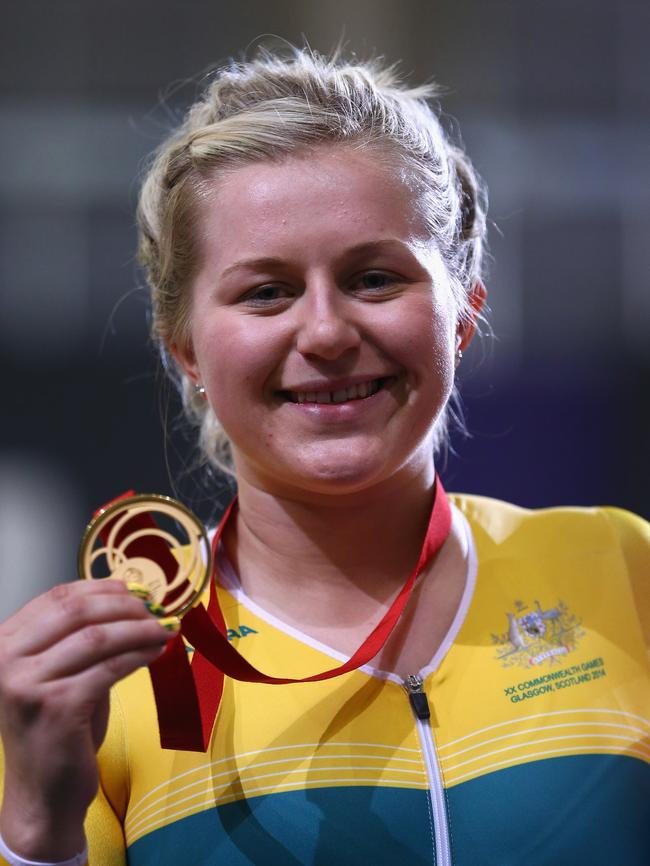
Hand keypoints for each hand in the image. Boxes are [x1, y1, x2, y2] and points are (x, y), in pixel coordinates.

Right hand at [0, 579, 169, 858]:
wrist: (42, 792)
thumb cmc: (56, 728)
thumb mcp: (59, 672)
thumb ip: (80, 636)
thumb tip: (131, 599)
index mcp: (3, 644)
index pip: (55, 597)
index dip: (100, 587)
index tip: (134, 588)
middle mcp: (6, 660)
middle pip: (76, 611)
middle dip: (123, 605)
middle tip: (156, 607)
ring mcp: (28, 684)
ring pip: (97, 638)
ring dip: (139, 628)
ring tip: (164, 628)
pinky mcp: (58, 706)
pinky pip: (110, 668)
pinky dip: (139, 655)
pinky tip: (158, 652)